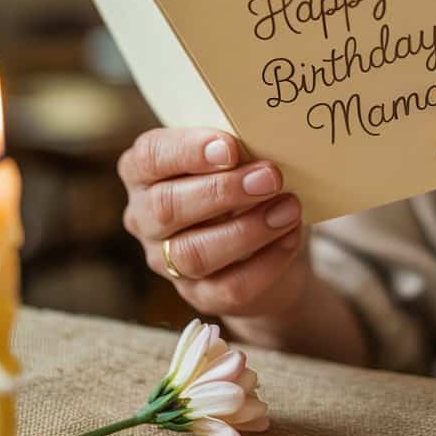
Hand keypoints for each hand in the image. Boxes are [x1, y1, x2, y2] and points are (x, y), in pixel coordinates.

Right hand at [119, 128, 309, 320]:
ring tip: (288, 208)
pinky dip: (266, 261)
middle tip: (269, 177)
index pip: (149, 157)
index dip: (187, 151)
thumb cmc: (247, 184)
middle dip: (222, 191)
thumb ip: (241, 150)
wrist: (270, 245)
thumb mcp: (240, 160)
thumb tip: (267, 139)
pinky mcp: (200, 296)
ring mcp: (167, 262)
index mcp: (145, 172)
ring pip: (194, 253)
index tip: (230, 147)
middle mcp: (146, 218)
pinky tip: (290, 237)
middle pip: (167, 207)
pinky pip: (229, 286)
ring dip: (247, 229)